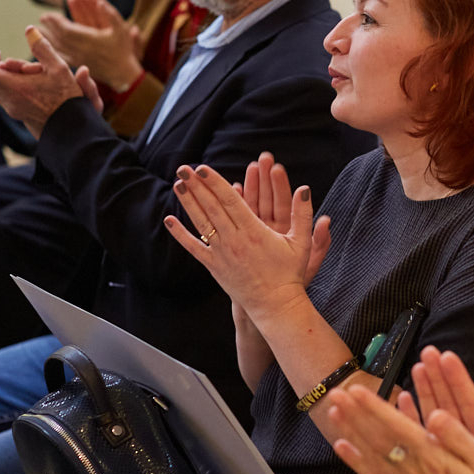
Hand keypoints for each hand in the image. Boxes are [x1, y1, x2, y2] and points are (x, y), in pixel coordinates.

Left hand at [0, 27, 88, 137]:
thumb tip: (30, 30)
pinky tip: (14, 78)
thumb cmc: (68, 99)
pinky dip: (2, 83)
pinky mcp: (18, 114)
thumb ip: (42, 48)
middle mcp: (9, 100)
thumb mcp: (59, 69)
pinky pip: (2, 96)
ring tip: (3, 62)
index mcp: (16, 88)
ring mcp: (13, 109)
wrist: (72, 129)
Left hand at [39, 0, 143, 88]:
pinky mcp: (78, 65)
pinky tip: (44, 46)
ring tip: (38, 30)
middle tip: (41, 18)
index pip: (66, 29)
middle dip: (49, 27)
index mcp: (91, 40)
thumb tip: (100, 1)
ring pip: (57, 47)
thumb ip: (111, 14)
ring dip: (46, 37)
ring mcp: (78, 59)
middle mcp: (82, 50)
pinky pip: (60, 57)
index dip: (55, 21)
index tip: (48, 14)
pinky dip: (51, 50)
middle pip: (59, 37)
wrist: (123, 73)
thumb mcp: (121, 29)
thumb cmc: (123, 50)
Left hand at [164, 164, 323, 319]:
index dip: (214, 183)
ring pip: (201, 223)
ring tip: (178, 184)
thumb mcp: (301, 242)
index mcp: (254, 231)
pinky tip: (169, 221)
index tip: (202, 169)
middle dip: (197, 186)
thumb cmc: (290, 273)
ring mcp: (221, 254)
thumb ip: (303, 214)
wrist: (275, 305)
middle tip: (184, 168)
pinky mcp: (214, 267)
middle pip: (212, 208)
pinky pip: (194, 248)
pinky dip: (181, 234)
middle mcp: (234, 240)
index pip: (230, 201)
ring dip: (188, 202)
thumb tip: (304, 188)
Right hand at [239, 152, 331, 283]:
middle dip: (264, 179)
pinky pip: (235, 220)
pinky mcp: (241, 240)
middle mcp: (271, 228)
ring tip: (247, 168)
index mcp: (286, 230)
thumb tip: (327, 221)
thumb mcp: (309, 262)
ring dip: (248, 187)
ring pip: (250, 206)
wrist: (270, 301)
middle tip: (262, 159)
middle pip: (266, 199)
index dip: (280, 186)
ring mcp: (255, 233)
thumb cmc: (291, 282)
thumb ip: (320, 242)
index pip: (283, 203)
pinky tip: (229, 191)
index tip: (277, 168)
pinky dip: (233, 207)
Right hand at [405, 347, 473, 472]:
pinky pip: (423, 440)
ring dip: (425, 393)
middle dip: (439, 377)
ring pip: (435, 417)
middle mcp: (468, 444)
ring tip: (415, 368)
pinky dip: (413, 421)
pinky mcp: (441, 466)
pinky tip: (403, 403)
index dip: (458, 381)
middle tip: (427, 352)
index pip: (469, 405)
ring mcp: (453, 453)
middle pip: (450, 404)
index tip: (447, 358)